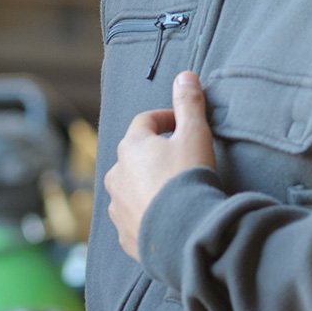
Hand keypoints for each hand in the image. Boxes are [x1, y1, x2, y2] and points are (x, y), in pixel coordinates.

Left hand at [105, 70, 214, 259]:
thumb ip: (189, 104)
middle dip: (156, 154)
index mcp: (131, 146)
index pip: (145, 121)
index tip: (183, 125)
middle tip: (182, 161)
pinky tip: (166, 219)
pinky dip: (146, 214)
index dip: (166, 119)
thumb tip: (185, 75)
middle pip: (135, 155)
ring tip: (173, 193)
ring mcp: (117, 204)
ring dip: (148, 185)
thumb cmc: (189, 179)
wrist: (185, 235)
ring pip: (130, 187)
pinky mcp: (124, 233)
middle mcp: (116, 173)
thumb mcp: (195, 135)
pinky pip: (133, 217)